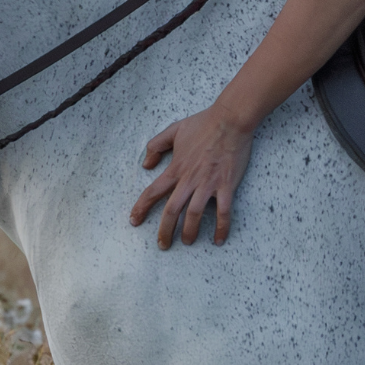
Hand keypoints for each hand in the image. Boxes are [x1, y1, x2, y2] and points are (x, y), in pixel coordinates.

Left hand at [129, 103, 253, 247]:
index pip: (154, 191)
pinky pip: (223, 212)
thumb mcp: (174, 130)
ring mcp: (208, 184)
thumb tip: (146, 164)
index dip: (142, 208)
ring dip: (189, 232)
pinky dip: (221, 228)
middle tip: (162, 244)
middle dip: (164, 230)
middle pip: (172, 210)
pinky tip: (218, 239)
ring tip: (187, 242)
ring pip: (194, 214)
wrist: (230, 119)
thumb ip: (156, 145)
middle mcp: (189, 179)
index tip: (134, 221)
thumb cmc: (204, 123)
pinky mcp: (226, 185)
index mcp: (176, 168)